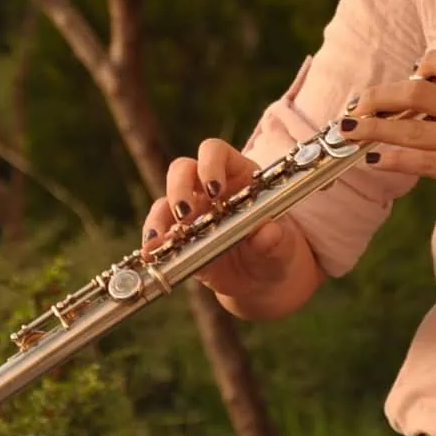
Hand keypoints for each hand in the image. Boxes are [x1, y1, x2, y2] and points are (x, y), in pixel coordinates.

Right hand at [141, 138, 309, 303]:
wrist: (264, 282)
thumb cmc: (277, 252)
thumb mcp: (283, 246)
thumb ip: (276, 239)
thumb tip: (266, 232)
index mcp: (239, 176)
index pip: (216, 152)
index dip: (210, 164)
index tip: (214, 189)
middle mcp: (209, 188)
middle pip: (183, 169)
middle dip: (179, 188)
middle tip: (186, 213)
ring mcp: (192, 211)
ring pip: (165, 199)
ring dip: (160, 217)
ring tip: (161, 240)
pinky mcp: (179, 238)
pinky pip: (159, 232)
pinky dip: (153, 241)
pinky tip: (151, 253)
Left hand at [344, 48, 435, 233]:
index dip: (424, 64)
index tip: (406, 76)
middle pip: (419, 91)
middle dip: (381, 97)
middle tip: (356, 105)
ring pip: (412, 128)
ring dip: (373, 128)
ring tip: (347, 131)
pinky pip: (423, 161)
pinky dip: (393, 158)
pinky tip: (372, 159)